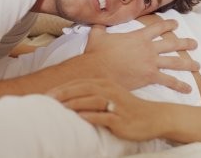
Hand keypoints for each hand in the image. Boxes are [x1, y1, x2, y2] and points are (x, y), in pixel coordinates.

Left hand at [48, 79, 163, 140]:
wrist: (154, 117)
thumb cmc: (130, 108)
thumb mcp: (114, 97)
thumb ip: (96, 94)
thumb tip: (74, 98)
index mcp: (108, 84)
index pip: (81, 82)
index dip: (63, 87)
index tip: (47, 93)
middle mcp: (111, 91)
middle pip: (84, 88)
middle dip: (64, 92)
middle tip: (46, 98)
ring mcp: (116, 104)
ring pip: (92, 100)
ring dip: (74, 103)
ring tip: (57, 107)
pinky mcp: (120, 118)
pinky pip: (103, 116)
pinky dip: (90, 116)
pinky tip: (79, 117)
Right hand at [83, 20, 198, 92]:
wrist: (97, 70)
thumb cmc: (97, 53)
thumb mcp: (98, 35)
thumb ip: (100, 27)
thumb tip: (96, 22)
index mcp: (139, 36)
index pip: (158, 27)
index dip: (169, 25)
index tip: (176, 24)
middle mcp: (149, 48)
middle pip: (172, 44)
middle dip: (185, 43)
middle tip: (195, 44)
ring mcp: (151, 62)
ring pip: (175, 62)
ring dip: (188, 63)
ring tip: (198, 65)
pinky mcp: (149, 76)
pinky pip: (168, 81)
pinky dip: (179, 85)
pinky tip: (188, 88)